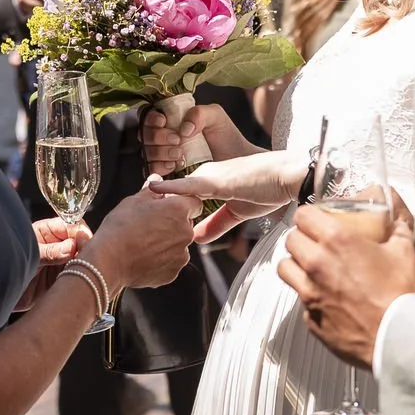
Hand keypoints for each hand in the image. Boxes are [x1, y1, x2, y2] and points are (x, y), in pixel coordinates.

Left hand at [14, 218, 92, 311]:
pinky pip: (77, 280)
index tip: (84, 244)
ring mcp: (61, 264)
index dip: (81, 234)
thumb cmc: (3, 265)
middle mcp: (58, 246)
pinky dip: (81, 282)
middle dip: (86, 252)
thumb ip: (48, 252)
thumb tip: (70, 247)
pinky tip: (79, 285)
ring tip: (81, 275)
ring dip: (85, 269)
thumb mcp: (27, 256)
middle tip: (85, 262)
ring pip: (82, 262)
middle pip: (82, 244)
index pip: (73, 226)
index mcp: (48, 231)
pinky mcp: (61, 282)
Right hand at [85, 186, 200, 289]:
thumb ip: (151, 190)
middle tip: (151, 225)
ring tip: (144, 243)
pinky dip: (162, 261)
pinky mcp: (173, 272)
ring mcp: (181, 255)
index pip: (194, 203)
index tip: (168, 207)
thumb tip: (156, 179)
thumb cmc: (120, 228)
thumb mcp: (133, 201)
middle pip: (186, 225)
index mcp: (178, 210)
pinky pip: (171, 263)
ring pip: (179, 245)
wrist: (109, 260)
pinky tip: (144, 257)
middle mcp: (186, 232)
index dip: (181, 204)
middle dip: (173, 224)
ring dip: (168, 243)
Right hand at [141, 103, 257, 175]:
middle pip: (144, 134)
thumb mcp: (216, 116)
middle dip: (158, 137)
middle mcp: (165, 137)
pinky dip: (159, 168)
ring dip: (160, 153)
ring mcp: (164, 156)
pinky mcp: (167, 174)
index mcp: (173, 119)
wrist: (237, 163)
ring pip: (147, 152)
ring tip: (179, 155)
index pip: (149, 114)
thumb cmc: (227, 137)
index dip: (152, 118)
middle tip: (177, 141)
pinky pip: (152, 171)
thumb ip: (199, 113)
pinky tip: (174, 167)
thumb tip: (183, 129)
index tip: (164, 121)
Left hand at [148, 149, 309, 244]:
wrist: (286, 179)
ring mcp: (208, 176)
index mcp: (207, 183)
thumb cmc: (265, 191)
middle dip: (150, 204)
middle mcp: (204, 176)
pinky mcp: (216, 179)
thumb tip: (197, 238)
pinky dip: (172, 187)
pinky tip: (154, 190)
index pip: (177, 195)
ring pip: (175, 187)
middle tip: (128, 214)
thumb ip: (216, 224)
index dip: (159, 206)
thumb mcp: (236, 213)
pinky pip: (189, 184)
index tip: (140, 217)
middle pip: (170, 191)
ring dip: (156, 197)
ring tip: (134, 205)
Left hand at [278, 199, 414, 368]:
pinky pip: (300, 300)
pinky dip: (309, 295)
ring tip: (314, 268)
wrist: (400, 339)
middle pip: (291, 240)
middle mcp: (316, 265)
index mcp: (336, 241)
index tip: (318, 219)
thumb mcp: (405, 248)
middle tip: (318, 243)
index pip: (302, 215)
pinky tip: (328, 297)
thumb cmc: (403, 296)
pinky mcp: (311, 319)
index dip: (310, 215)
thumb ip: (395, 223)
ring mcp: (310, 293)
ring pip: (285, 268)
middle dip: (303, 238)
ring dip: (297, 265)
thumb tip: (392, 208)